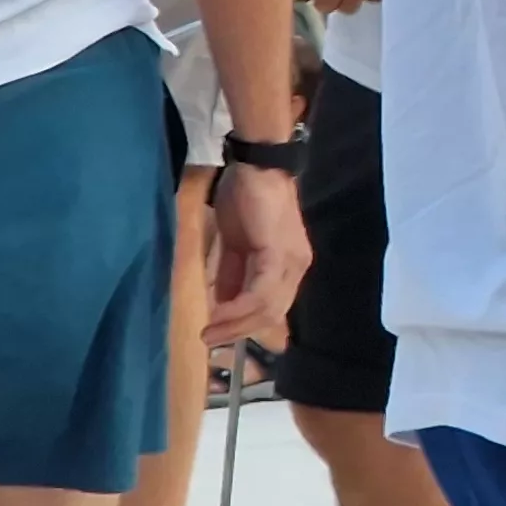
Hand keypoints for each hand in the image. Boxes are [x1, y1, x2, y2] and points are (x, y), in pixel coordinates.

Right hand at [206, 163, 311, 346]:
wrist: (256, 166)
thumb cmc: (246, 199)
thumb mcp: (235, 244)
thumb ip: (231, 273)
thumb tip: (221, 302)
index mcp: (288, 265)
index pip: (272, 307)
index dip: (245, 324)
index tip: (217, 334)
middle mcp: (297, 267)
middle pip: (272, 313)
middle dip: (238, 330)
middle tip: (208, 339)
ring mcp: (291, 261)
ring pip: (268, 308)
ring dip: (235, 324)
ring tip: (208, 331)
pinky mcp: (279, 254)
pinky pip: (261, 292)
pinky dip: (238, 308)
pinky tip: (218, 313)